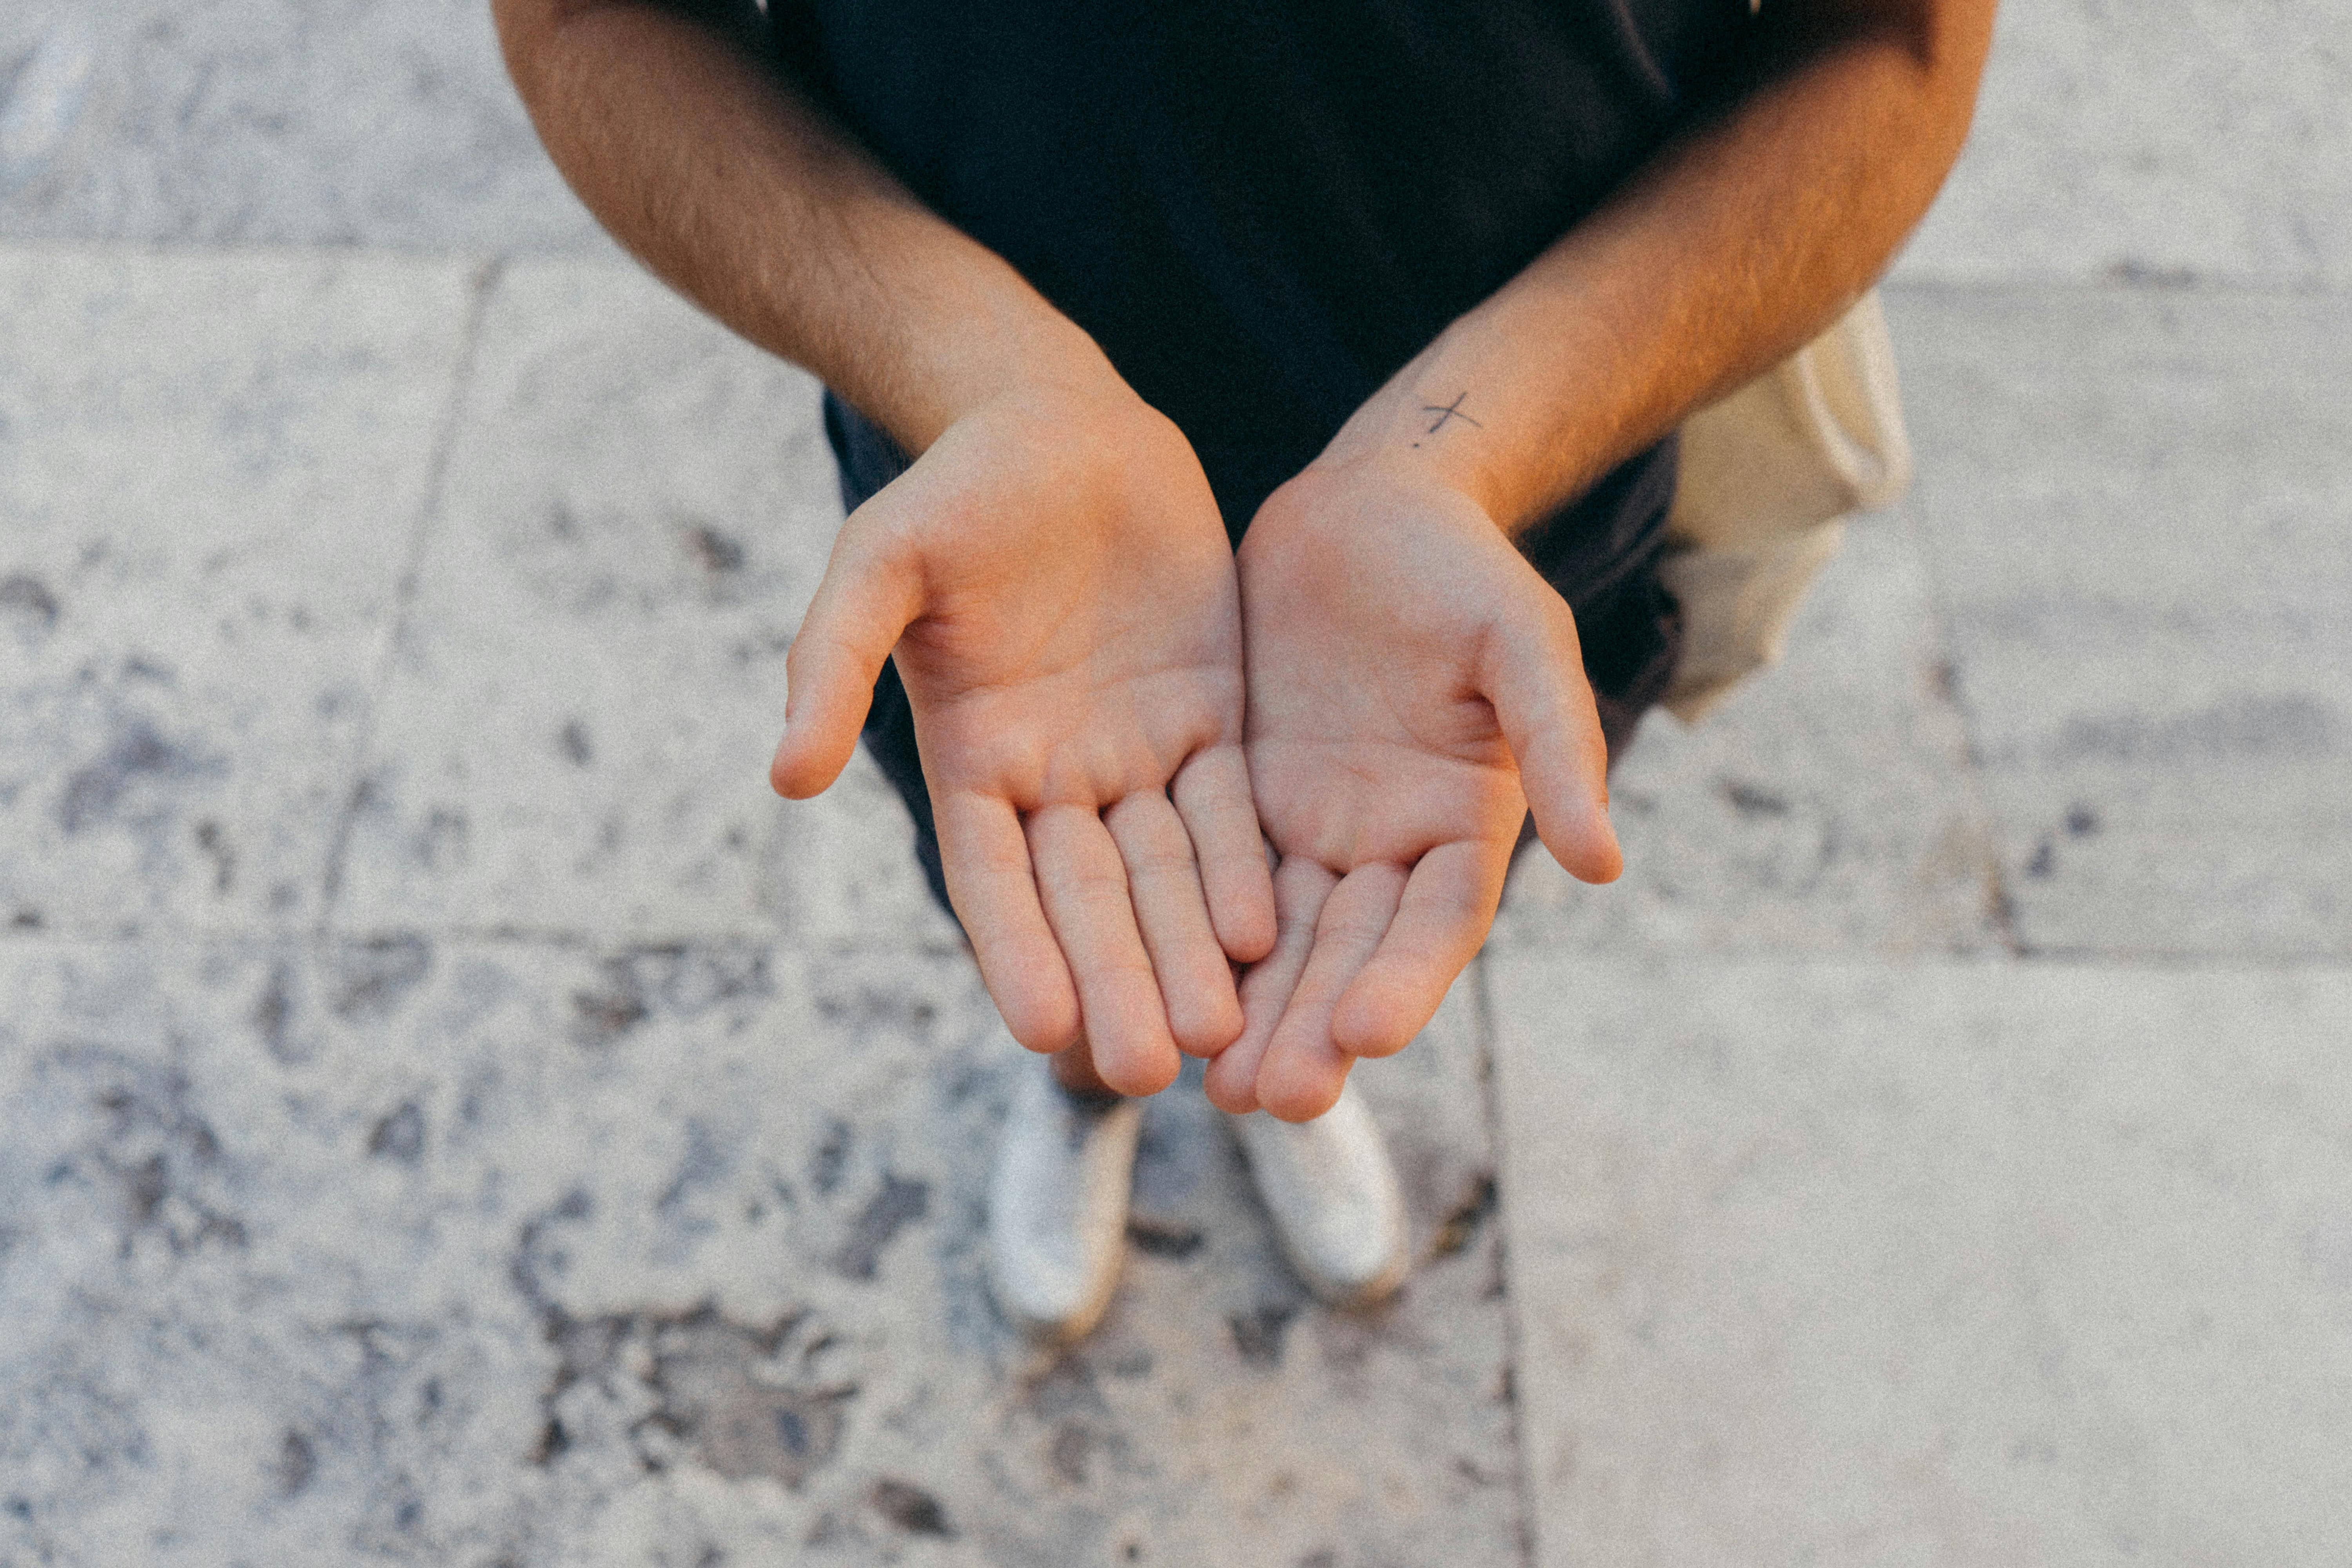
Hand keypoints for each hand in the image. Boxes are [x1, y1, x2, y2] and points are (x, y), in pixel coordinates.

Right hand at [772, 375, 1275, 1094]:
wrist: (1055, 423)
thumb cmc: (954, 490)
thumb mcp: (881, 562)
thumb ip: (833, 663)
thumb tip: (785, 777)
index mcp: (974, 759)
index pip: (993, 880)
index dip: (1018, 953)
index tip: (1044, 1031)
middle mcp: (1054, 776)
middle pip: (1088, 898)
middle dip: (1117, 981)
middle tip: (1148, 1071)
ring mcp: (1134, 751)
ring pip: (1165, 872)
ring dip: (1187, 952)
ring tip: (1216, 1035)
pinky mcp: (1205, 717)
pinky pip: (1227, 809)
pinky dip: (1240, 870)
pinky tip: (1264, 936)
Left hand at [1208, 459, 1621, 1120]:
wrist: (1369, 511)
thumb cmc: (1462, 568)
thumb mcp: (1521, 640)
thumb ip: (1559, 744)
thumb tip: (1606, 863)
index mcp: (1464, 825)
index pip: (1435, 922)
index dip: (1405, 980)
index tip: (1365, 1035)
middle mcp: (1386, 848)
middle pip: (1349, 954)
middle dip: (1313, 1027)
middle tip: (1272, 1098)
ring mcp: (1310, 831)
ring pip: (1276, 941)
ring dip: (1250, 1013)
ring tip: (1211, 1088)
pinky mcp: (1240, 802)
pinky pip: (1212, 884)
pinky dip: (1191, 941)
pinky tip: (1156, 993)